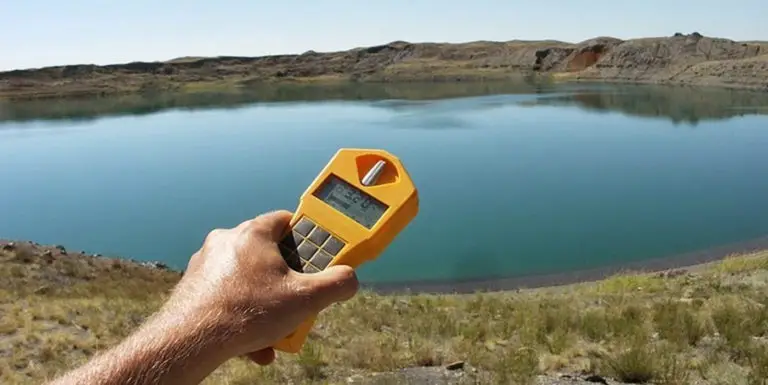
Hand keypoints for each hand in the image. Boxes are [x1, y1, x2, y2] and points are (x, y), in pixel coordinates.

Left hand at [164, 210, 358, 364]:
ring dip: (265, 306)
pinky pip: (228, 298)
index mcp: (253, 234)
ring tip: (274, 334)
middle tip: (298, 301)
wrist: (190, 340)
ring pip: (247, 282)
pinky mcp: (194, 287)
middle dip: (286, 283)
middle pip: (268, 256)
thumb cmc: (246, 312)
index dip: (306, 236)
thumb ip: (336, 284)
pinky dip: (243, 318)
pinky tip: (252, 346)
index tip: (317, 255)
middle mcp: (226, 242)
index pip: (286, 220)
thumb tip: (349, 279)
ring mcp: (206, 264)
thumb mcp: (305, 299)